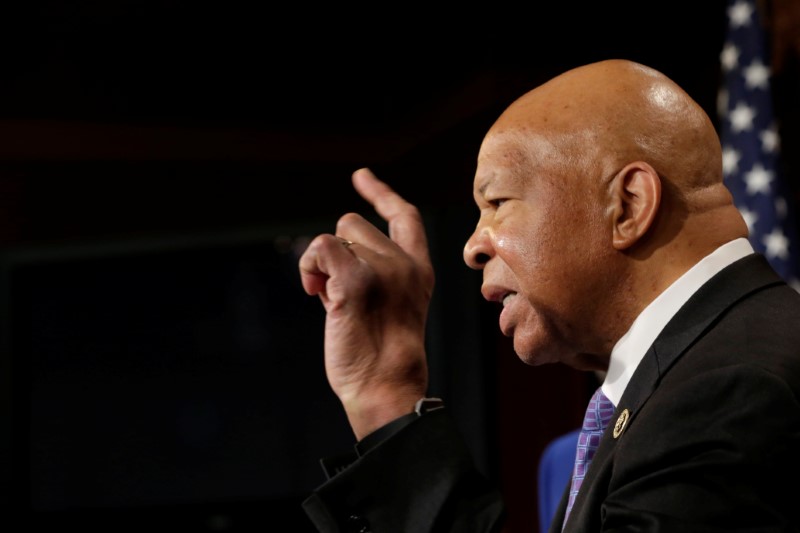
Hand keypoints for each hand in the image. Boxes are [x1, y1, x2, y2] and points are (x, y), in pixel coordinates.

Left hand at [299, 168, 434, 438]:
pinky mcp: (356, 280)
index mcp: (419, 270)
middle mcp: (405, 263)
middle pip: (354, 224)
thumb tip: (329, 255)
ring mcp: (384, 269)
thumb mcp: (389, 305)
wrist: (385, 387)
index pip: (404, 215)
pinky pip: (320, 248)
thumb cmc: (380, 357)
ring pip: (335, 237)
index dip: (380, 194)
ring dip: (322, 265)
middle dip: (338, 253)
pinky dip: (309, 266)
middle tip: (337, 292)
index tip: (361, 177)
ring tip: (331, 301)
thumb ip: (371, 273)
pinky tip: (314, 291)